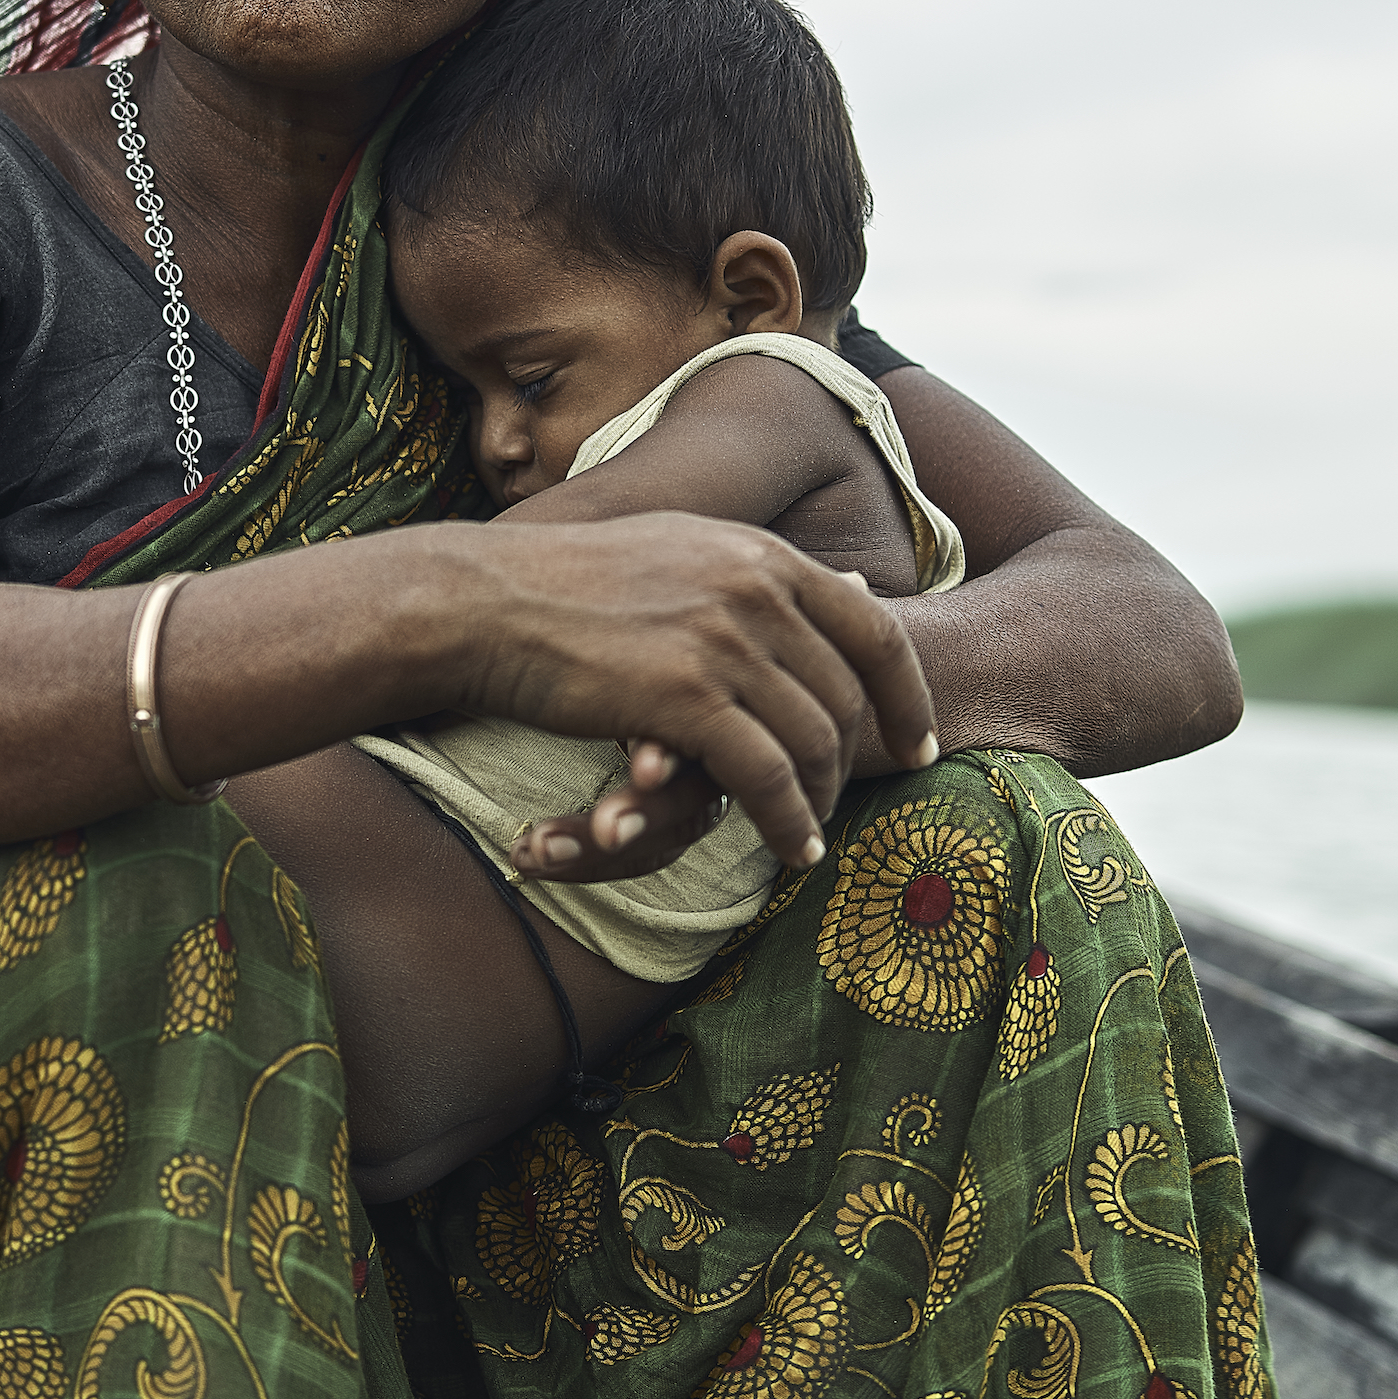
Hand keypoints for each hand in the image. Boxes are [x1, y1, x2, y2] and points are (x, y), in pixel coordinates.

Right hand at [463, 519, 938, 873]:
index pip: (875, 631)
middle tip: (851, 805)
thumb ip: (767, 575)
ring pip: (814, 740)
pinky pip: (766, 775)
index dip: (907, 696)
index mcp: (761, 555)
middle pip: (847, 695)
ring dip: (822, 800)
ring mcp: (723, 640)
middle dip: (860, 762)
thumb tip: (857, 586)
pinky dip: (787, 819)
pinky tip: (789, 847)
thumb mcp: (684, 551)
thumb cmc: (568, 583)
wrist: (480, 601)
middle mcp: (756, 589)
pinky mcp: (684, 695)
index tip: (917, 745)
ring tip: (811, 836)